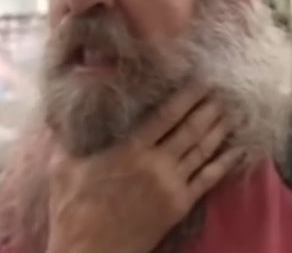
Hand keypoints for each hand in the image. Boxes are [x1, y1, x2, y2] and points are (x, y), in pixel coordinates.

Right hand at [45, 83, 242, 252]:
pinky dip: (224, 162)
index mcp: (130, 150)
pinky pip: (208, 179)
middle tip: (223, 90)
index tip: (200, 81)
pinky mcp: (179, 206)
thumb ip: (64, 136)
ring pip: (202, 150)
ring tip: (231, 111)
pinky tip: (236, 149)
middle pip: (190, 129)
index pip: (166, 115)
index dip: (186, 96)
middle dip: (208, 108)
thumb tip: (55, 111)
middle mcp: (156, 163)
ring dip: (219, 129)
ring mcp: (171, 185)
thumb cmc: (73, 210)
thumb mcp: (62, 166)